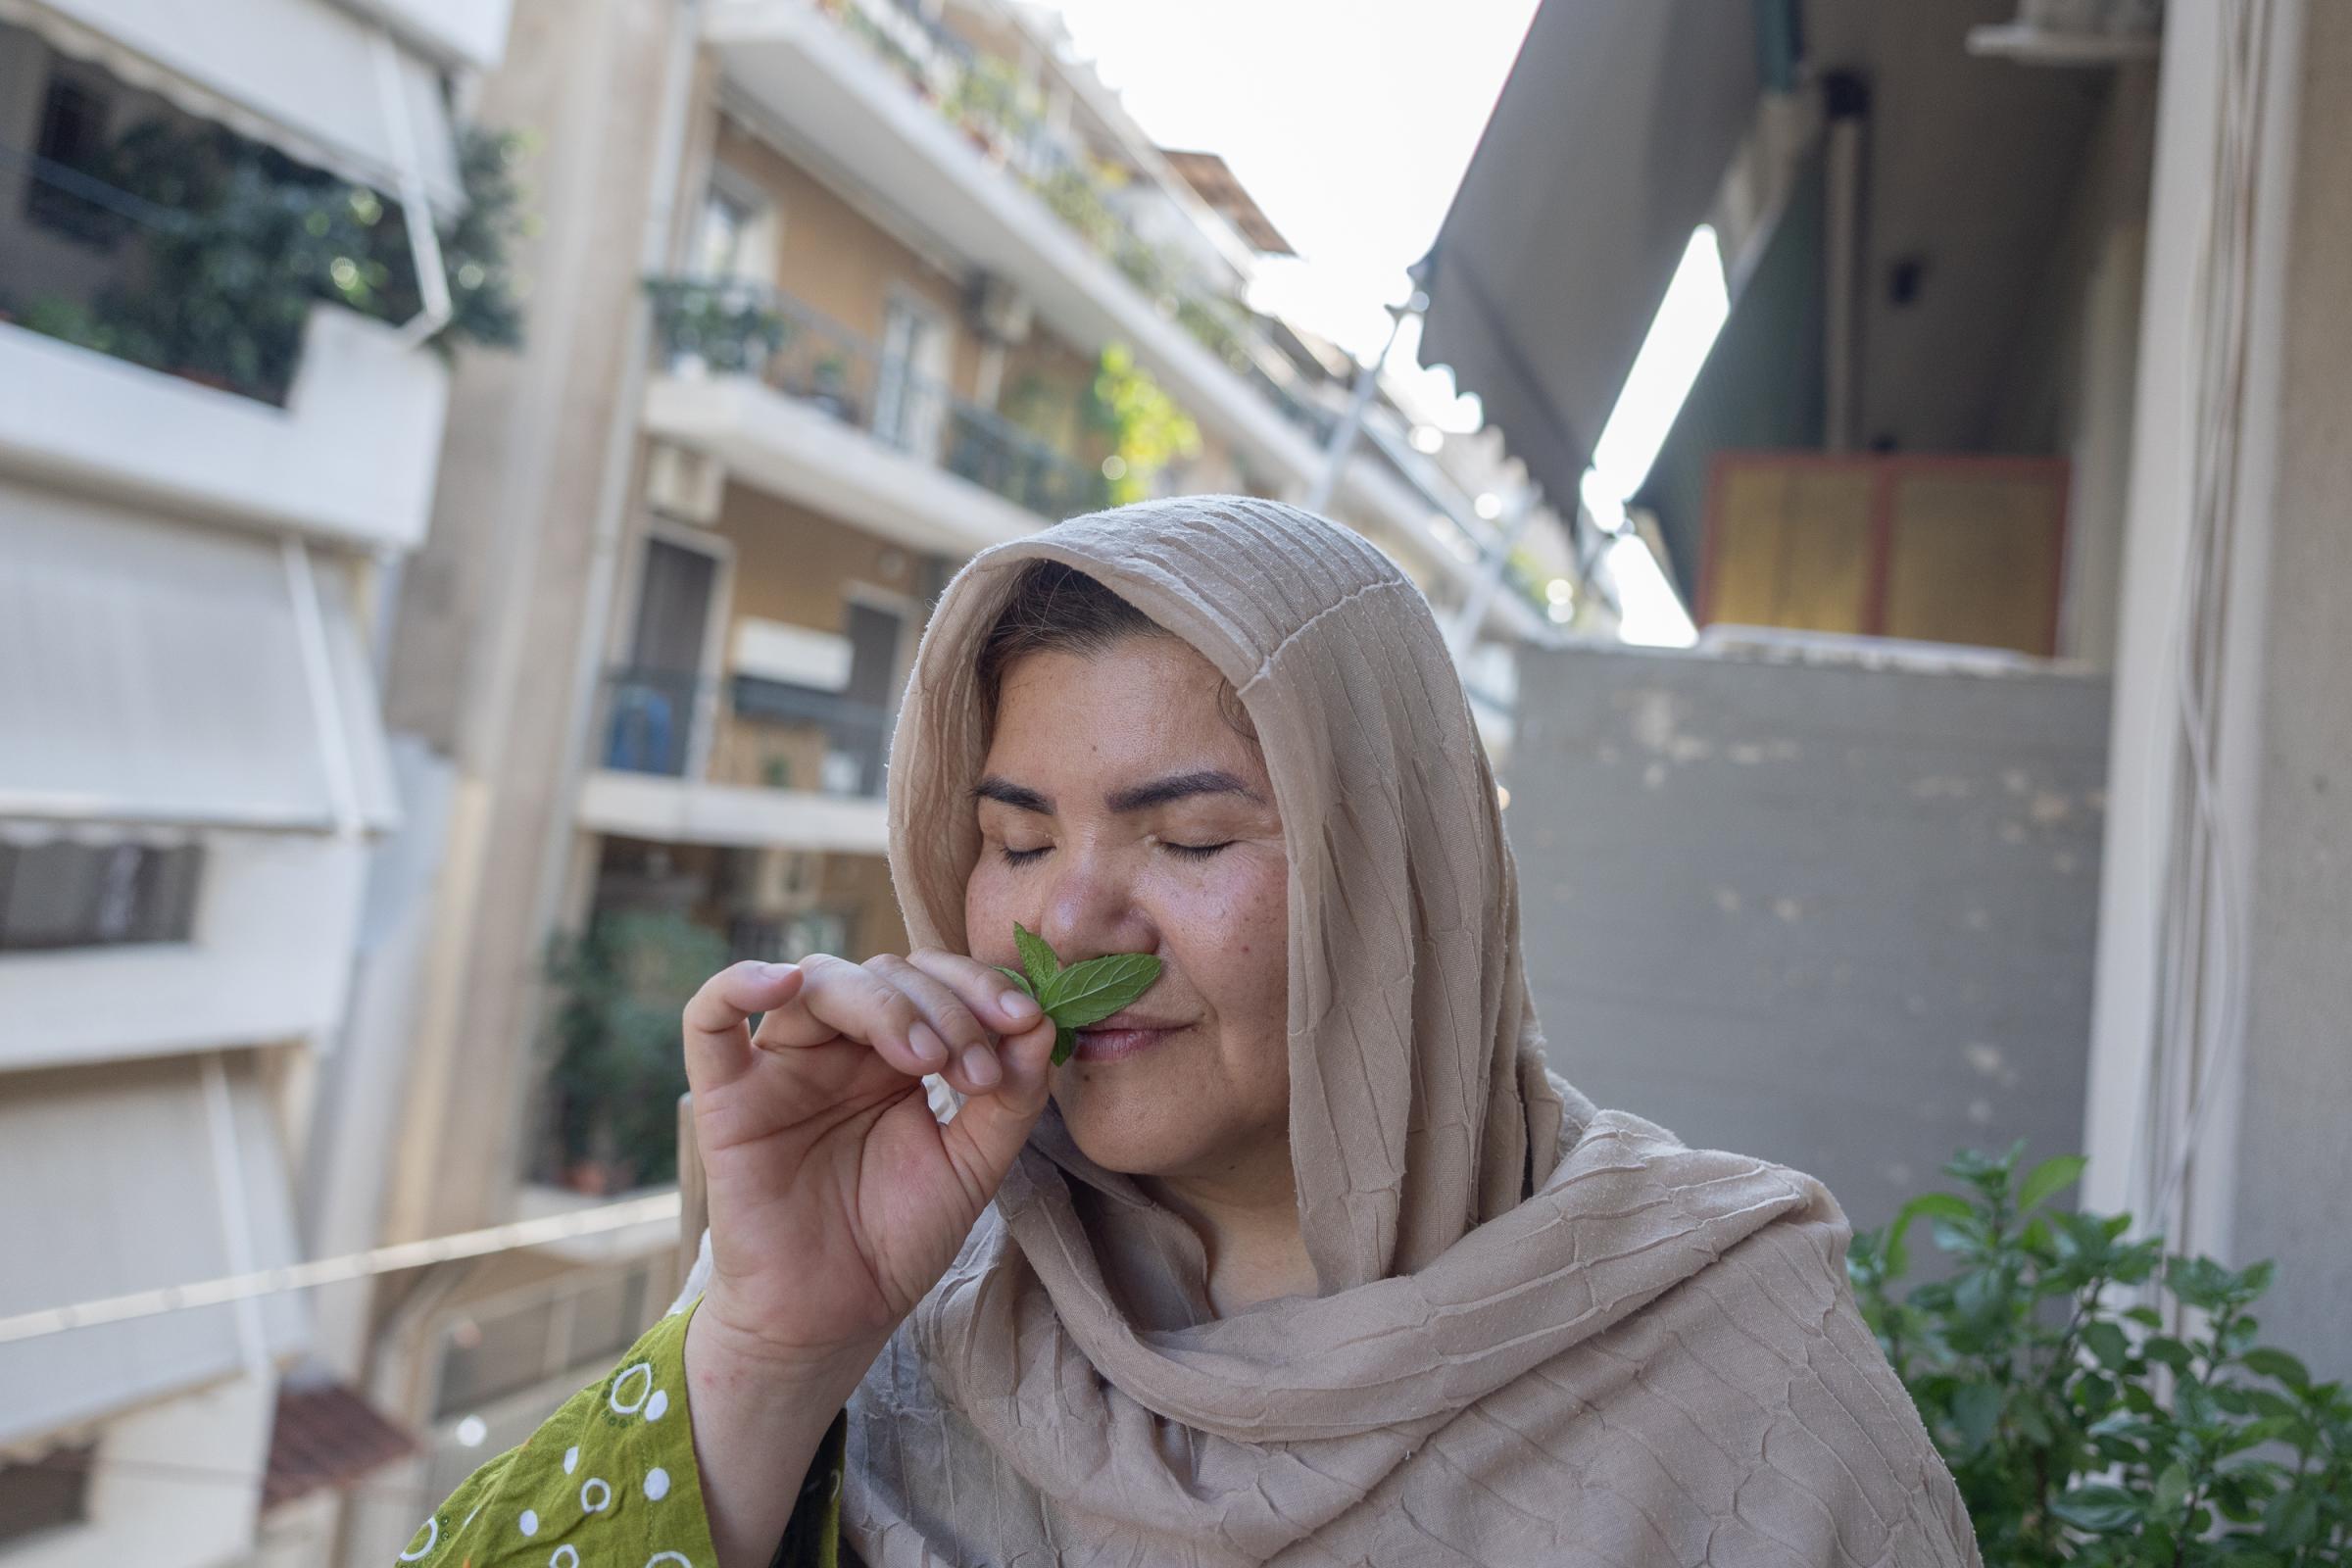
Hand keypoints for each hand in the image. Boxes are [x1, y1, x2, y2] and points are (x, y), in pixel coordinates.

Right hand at [680, 950, 1055, 1389]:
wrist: (836, 1317)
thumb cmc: (899, 1238)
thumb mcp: (976, 1164)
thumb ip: (1012, 1095)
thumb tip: (1043, 1021)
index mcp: (896, 1052)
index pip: (935, 980)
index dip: (981, 988)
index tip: (1027, 1022)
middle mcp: (838, 1047)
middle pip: (885, 973)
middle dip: (945, 1007)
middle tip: (976, 1070)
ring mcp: (780, 1066)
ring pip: (820, 982)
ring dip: (884, 1004)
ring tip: (929, 1059)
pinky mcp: (726, 1098)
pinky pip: (708, 1020)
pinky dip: (738, 983)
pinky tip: (784, 982)